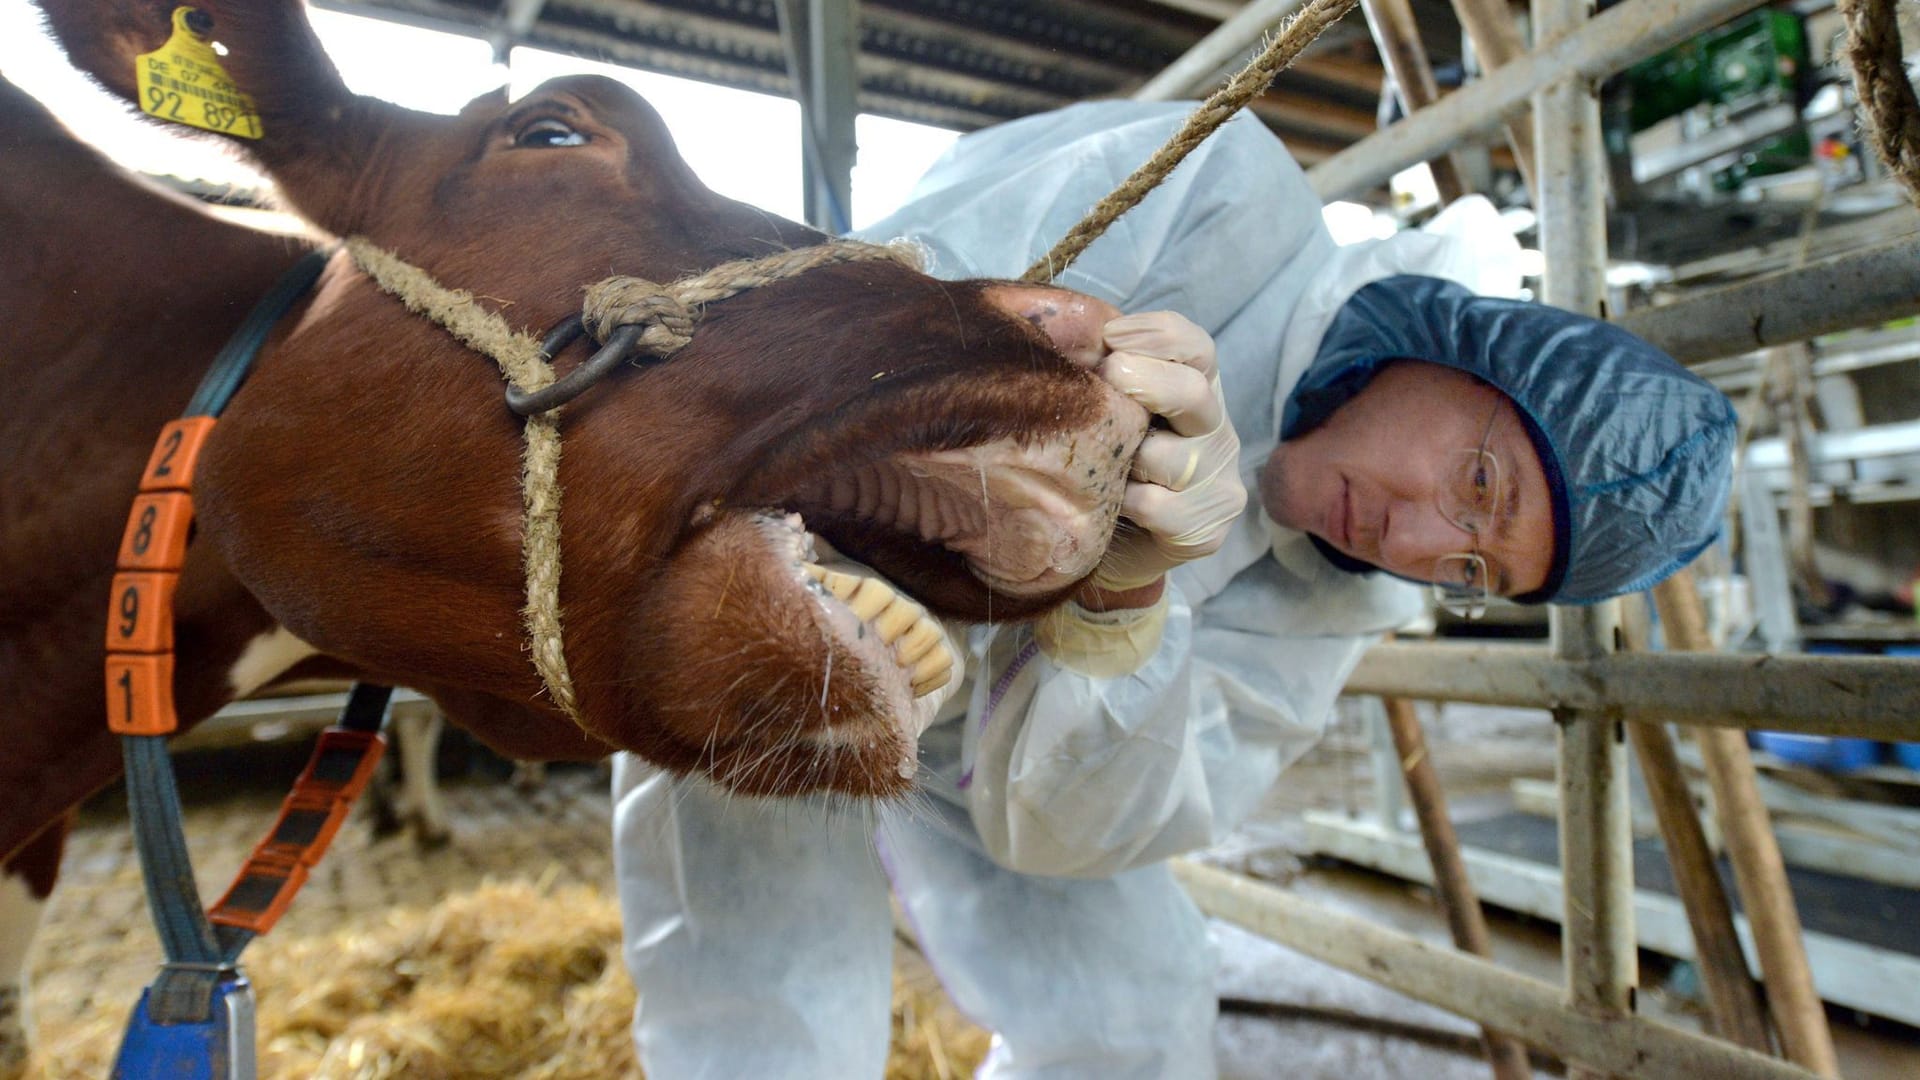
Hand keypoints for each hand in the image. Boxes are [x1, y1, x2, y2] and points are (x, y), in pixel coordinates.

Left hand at [1086, 311, 1246, 595]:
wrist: (1106, 549)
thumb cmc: (1103, 466)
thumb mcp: (1104, 411)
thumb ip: (1101, 373)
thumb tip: (1069, 335)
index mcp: (1196, 391)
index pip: (1197, 348)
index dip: (1158, 334)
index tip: (1110, 337)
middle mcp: (1216, 431)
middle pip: (1194, 392)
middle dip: (1143, 381)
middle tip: (1105, 382)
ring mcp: (1218, 482)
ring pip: (1168, 456)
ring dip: (1124, 458)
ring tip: (1099, 466)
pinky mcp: (1205, 529)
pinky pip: (1155, 506)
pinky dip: (1123, 503)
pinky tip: (1108, 505)